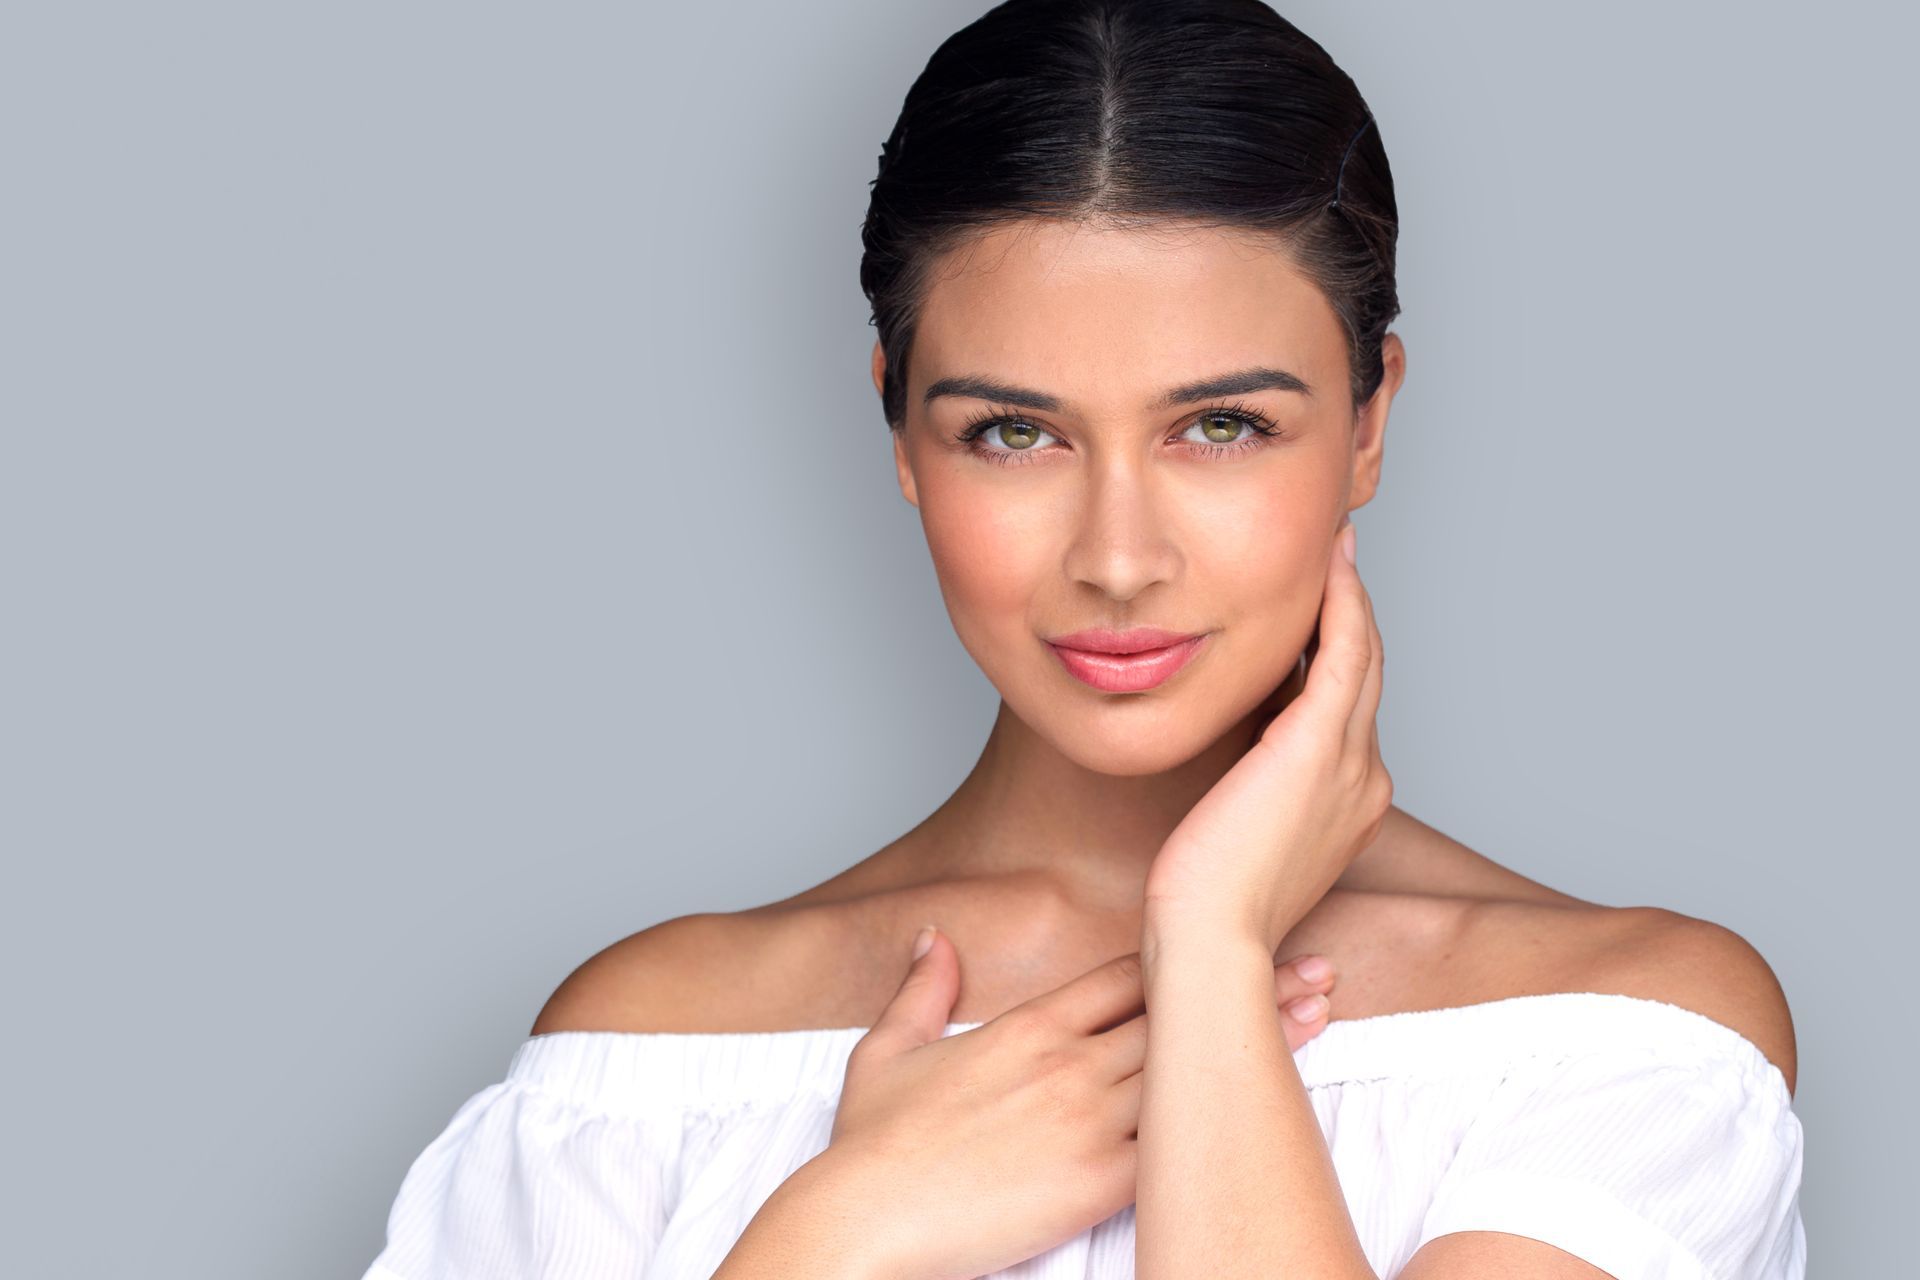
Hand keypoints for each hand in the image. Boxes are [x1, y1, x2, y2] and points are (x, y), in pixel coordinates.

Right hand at [815, 927, 1338, 1279]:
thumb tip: (935, 938)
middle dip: (1251, 986)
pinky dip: (1229, 1120)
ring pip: (1191, 1067)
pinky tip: (1274, 1105)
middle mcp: (1068, 1063)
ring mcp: (1087, 1120)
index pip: (1124, 974)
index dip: (1186, 952)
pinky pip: (1179, 1144)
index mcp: (1026, 1027)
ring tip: (1321, 1014)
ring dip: (1260, 1041)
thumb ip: (921, 990)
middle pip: (1177, 1011)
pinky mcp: (1097, 1182)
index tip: (1239, 937)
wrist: (864, 1216)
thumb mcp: (885, 1052)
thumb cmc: (871, 1148)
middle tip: (1316, 967)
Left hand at [1142, 514, 1391, 954]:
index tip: (1315, 613)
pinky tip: (1332, 567)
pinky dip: (1343, 605)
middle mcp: (1364, 781)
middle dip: (1353, 614)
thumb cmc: (1205, 901)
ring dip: (1351, 595)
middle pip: (1366, 677)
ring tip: (1337, 547)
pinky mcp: (1320, 747)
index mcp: (1348, 805)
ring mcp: (1351, 764)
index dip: (1335, 656)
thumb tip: (1234, 746)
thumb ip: (1252, 787)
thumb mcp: (1239, 832)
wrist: (1208, 939)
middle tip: (1338, 557)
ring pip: (1362, 657)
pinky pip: (1345, 654)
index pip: (1347, 711)